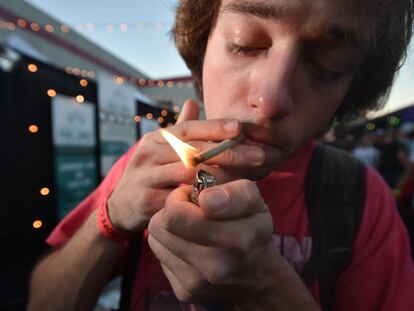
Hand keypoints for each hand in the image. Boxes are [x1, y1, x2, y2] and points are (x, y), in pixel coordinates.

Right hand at [106, 100, 279, 232]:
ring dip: (222, 174)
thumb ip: (179, 129)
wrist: (119, 206)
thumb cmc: (149, 173)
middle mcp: (149, 154)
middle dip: (229, 152)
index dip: (214, 127)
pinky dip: (204, 197)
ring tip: (250, 175)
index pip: (188, 129)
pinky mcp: (147, 201)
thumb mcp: (159, 148)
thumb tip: (193, 102)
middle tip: (259, 154)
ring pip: (189, 173)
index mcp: (156, 139)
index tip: (240, 127)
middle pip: (194, 150)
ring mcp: (146, 177)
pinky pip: (181, 198)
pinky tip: (225, 198)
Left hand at [147, 179, 275, 302]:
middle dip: (173, 210)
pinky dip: (171, 247)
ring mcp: (199, 283)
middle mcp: (217, 265)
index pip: (175, 214)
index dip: (181, 196)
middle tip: (192, 209)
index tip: (198, 197)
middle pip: (161, 224)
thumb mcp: (252, 200)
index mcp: (235, 238)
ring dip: (170, 228)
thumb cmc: (251, 227)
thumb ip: (232, 192)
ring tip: (192, 227)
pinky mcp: (186, 292)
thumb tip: (206, 199)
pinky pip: (160, 257)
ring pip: (156, 239)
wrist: (258, 274)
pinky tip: (191, 245)